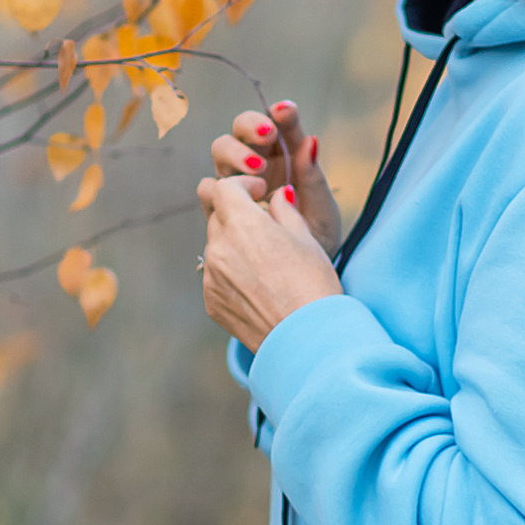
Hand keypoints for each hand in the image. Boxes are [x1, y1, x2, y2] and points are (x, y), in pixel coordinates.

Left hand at [198, 170, 342, 348]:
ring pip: (217, 247)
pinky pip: (216, 276)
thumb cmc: (313, 286)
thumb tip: (278, 196)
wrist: (306, 338)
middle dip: (238, 215)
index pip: (225, 188)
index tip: (258, 191)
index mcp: (242, 223)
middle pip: (219, 217)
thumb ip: (285, 210)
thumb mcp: (307, 238)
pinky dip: (231, 273)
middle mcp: (219, 247)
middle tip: (265, 228)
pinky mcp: (211, 301)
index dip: (242, 185)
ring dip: (234, 245)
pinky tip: (259, 287)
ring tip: (266, 263)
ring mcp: (211, 276)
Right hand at [208, 95, 342, 255]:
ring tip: (257, 171)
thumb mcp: (323, 212)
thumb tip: (311, 141)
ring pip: (221, 153)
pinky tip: (238, 201)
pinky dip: (219, 188)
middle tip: (268, 138)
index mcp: (286, 158)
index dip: (279, 114)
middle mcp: (257, 165)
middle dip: (250, 129)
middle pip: (240, 130)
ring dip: (235, 154)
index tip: (283, 113)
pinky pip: (208, 190)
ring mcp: (235, 184)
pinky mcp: (219, 207)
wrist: (298, 286)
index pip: (278, 125)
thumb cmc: (316, 244)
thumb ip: (314, 179)